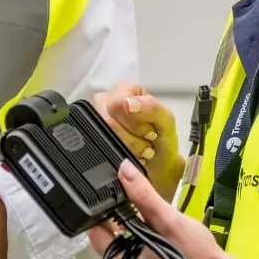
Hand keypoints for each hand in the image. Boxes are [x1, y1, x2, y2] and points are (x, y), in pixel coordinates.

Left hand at [89, 160, 225, 258]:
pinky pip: (131, 241)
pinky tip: (146, 214)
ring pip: (120, 235)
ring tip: (136, 198)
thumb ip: (143, 195)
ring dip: (128, 218)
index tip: (106, 186)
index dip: (100, 208)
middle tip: (125, 188)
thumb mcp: (167, 220)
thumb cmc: (192, 252)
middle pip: (107, 233)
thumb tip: (123, 168)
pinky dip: (136, 227)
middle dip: (116, 211)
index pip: (96, 232)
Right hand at [93, 81, 183, 198]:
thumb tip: (127, 103)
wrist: (160, 168)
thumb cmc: (162, 142)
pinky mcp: (92, 138)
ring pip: (103, 136)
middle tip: (146, 142)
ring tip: (140, 150)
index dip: (134, 122)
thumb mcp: (166, 121)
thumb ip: (151, 107)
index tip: (149, 131)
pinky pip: (98, 148)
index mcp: (124, 90)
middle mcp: (105, 102)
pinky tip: (128, 155)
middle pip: (108, 121)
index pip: (117, 102)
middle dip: (132, 138)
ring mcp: (96, 121)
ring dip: (126, 148)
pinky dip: (117, 155)